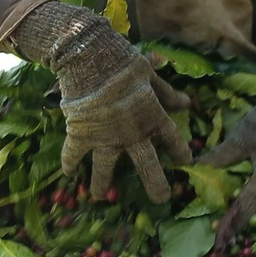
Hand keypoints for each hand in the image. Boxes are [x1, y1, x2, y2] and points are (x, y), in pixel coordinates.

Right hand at [13, 0, 189, 202]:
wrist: (89, 57)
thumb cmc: (123, 61)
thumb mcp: (150, 74)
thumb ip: (166, 93)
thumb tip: (187, 104)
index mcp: (153, 116)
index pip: (173, 139)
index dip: (181, 151)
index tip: (186, 161)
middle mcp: (132, 134)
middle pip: (148, 166)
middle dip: (156, 185)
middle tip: (161, 199)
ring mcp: (106, 138)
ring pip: (106, 168)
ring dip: (102, 184)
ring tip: (100, 196)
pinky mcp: (81, 135)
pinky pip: (73, 154)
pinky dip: (69, 164)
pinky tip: (68, 174)